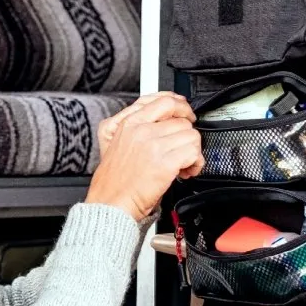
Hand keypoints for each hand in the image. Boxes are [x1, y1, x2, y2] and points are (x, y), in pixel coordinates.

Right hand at [86, 94, 203, 221]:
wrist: (110, 204)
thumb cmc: (113, 182)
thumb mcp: (117, 144)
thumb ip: (138, 128)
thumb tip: (165, 122)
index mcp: (130, 123)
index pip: (164, 101)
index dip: (182, 106)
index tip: (186, 114)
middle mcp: (142, 131)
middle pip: (182, 121)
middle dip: (187, 136)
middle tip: (182, 150)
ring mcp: (153, 145)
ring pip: (191, 136)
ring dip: (192, 151)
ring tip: (183, 164)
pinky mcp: (165, 163)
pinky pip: (193, 153)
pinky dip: (195, 164)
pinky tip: (186, 172)